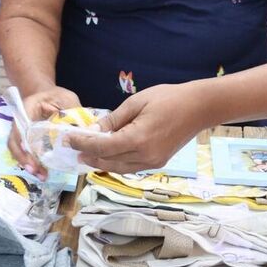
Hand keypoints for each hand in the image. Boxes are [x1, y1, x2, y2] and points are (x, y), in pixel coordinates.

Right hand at [7, 86, 80, 179]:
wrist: (50, 97)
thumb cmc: (58, 96)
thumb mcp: (68, 99)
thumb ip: (74, 113)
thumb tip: (85, 132)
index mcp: (27, 107)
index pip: (20, 123)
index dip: (22, 138)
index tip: (28, 150)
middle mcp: (20, 121)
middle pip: (14, 140)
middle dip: (23, 157)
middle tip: (35, 170)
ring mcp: (22, 132)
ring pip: (18, 149)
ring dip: (28, 163)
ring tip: (41, 175)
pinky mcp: (28, 141)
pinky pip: (26, 153)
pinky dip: (33, 163)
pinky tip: (42, 172)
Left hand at [69, 83, 206, 173]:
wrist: (199, 108)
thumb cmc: (168, 98)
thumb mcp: (136, 102)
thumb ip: (114, 119)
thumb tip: (95, 130)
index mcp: (138, 139)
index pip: (102, 147)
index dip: (83, 144)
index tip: (68, 140)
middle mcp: (145, 156)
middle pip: (108, 161)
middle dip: (88, 156)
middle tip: (72, 149)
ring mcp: (153, 162)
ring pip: (119, 168)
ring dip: (100, 162)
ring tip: (84, 155)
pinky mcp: (158, 163)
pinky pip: (130, 167)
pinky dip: (116, 162)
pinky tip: (107, 155)